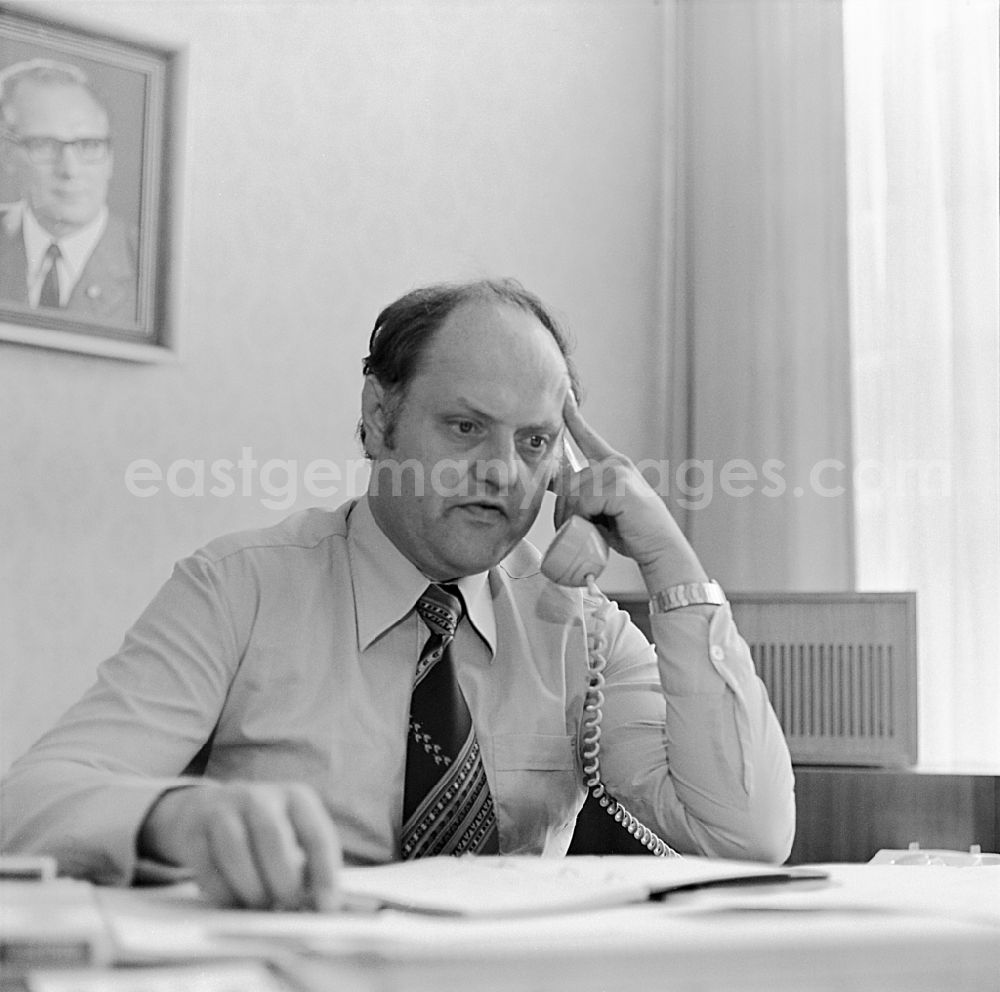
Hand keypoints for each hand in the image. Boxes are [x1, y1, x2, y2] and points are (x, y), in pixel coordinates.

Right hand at [138, 781, 341, 909]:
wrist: (203, 810)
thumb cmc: (261, 832)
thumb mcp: (291, 834)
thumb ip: (308, 865)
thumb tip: (320, 906)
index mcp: (296, 798)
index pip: (317, 835)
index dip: (325, 874)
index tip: (327, 908)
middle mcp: (260, 797)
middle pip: (274, 839)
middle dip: (284, 881)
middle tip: (288, 907)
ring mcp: (224, 810)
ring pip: (237, 851)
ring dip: (252, 888)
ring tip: (261, 905)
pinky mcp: (194, 830)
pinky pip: (208, 866)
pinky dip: (223, 891)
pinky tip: (233, 903)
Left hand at [556, 393, 707, 590]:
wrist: (660, 549)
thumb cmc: (631, 533)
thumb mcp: (602, 510)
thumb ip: (584, 495)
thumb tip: (558, 487)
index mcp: (614, 465)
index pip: (588, 437)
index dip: (573, 418)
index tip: (564, 396)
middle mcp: (616, 463)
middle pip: (568, 479)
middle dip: (565, 509)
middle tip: (581, 528)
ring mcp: (618, 472)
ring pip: (574, 492)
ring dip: (575, 517)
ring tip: (592, 531)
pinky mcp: (619, 485)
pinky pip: (584, 502)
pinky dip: (586, 519)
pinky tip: (601, 527)